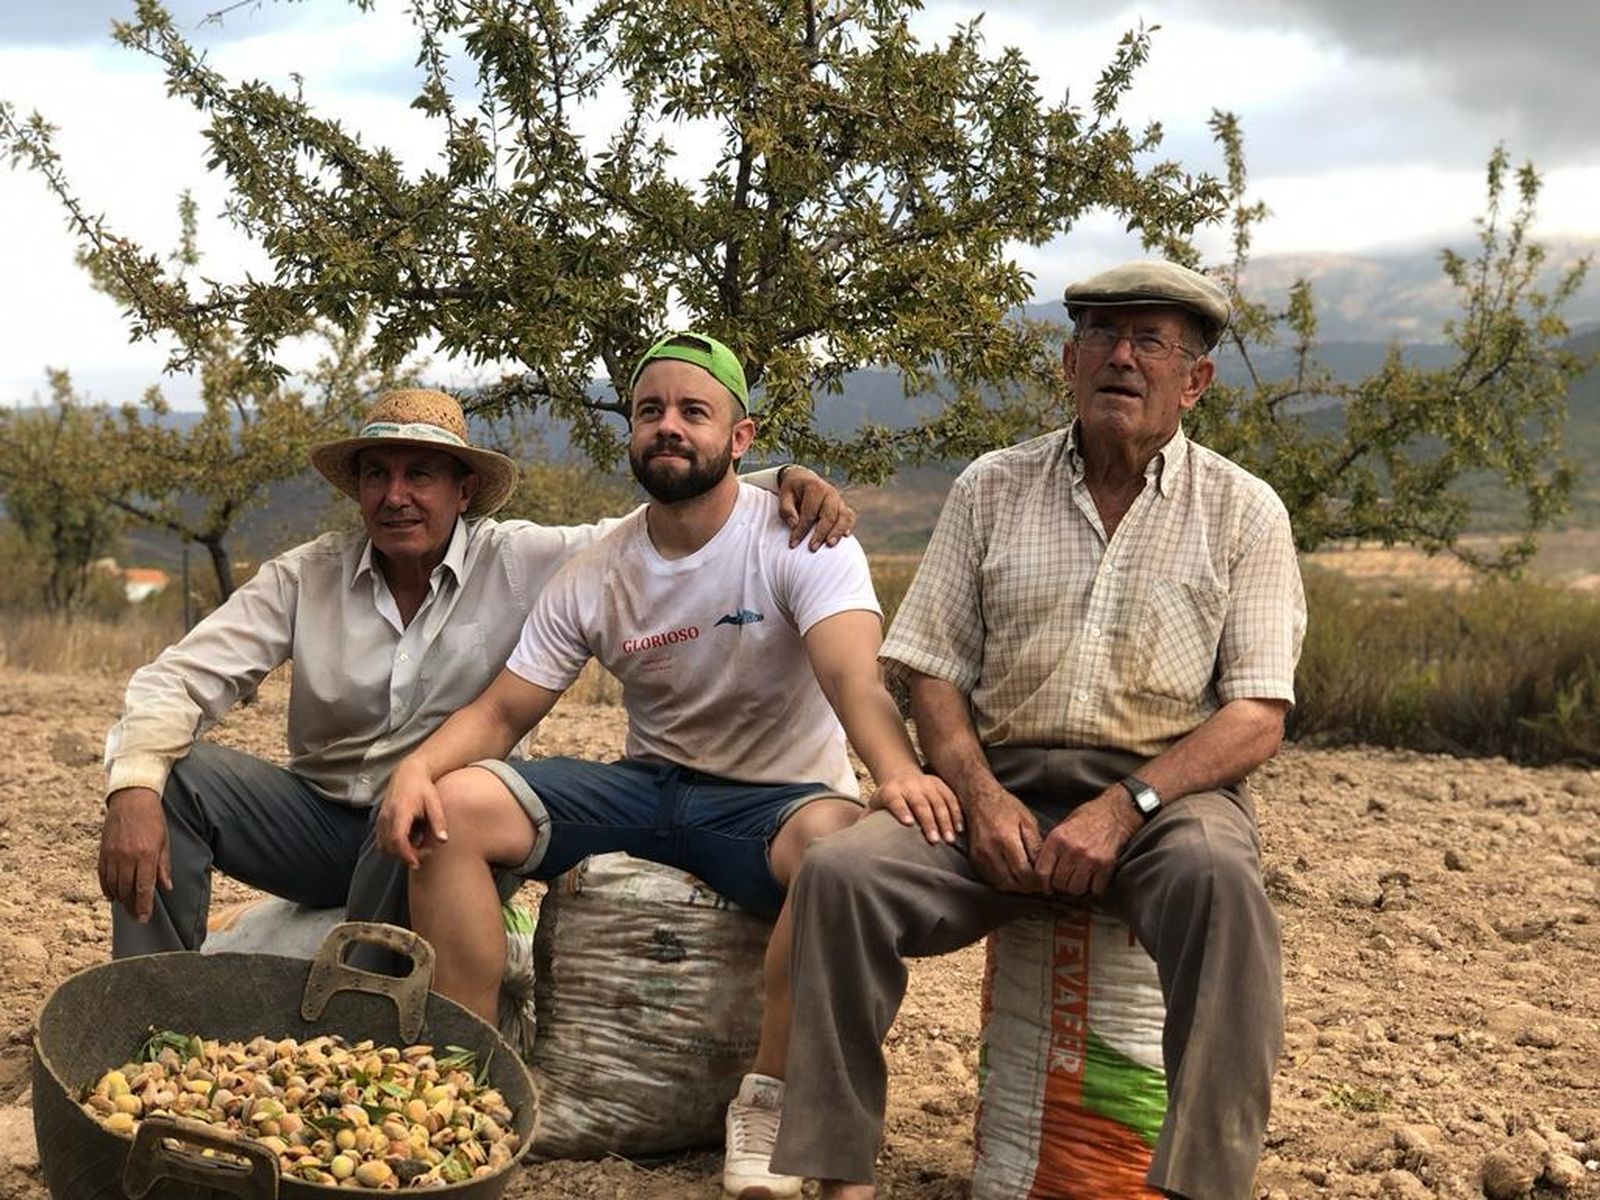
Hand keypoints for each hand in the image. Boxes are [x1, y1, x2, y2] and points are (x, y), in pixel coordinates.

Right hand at [98, 787, 171, 922]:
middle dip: (131, 906)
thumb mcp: (164, 841)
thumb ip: (164, 866)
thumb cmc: (153, 820)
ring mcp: (113, 855)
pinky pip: (103, 876)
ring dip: (120, 899)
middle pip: (127, 890)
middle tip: (136, 917)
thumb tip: (166, 888)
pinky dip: (107, 888)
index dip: (143, 905)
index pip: (144, 887)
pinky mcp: (103, 852)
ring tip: (126, 907)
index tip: (143, 918)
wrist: (132, 800)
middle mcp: (128, 857)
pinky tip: (112, 895)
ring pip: (114, 885)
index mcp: (146, 855)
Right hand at [375, 761, 448, 869]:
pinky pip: (381, 840)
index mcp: (400, 811)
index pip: (397, 839)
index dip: (406, 854)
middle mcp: (387, 816)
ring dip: (398, 852)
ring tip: (417, 845)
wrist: (408, 773)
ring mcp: (381, 818)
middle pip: (389, 846)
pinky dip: (392, 846)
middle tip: (425, 852)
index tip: (417, 863)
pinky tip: (408, 839)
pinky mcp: (380, 820)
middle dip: (405, 856)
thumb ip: (438, 822)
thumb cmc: (423, 788)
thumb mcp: (434, 803)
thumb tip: (443, 840)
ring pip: (383, 845)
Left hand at [777, 467, 856, 549]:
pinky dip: (848, 526)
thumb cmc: (793, 491)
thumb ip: (786, 509)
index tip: (793, 543)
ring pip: (843, 517)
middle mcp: (830, 493)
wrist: (804, 480)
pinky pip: (850, 517)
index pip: (809, 513)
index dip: (801, 529)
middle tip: (812, 548)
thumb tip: (794, 524)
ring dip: (837, 532)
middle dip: (820, 534)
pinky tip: (845, 536)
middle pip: (828, 516)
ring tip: (830, 545)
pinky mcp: (843, 507)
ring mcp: (839, 500)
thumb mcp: (784, 496)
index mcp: (814, 487)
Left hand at [870, 771, 964, 843]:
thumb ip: (865, 820)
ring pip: (938, 802)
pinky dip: (956, 813)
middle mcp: (910, 786)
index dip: (902, 810)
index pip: (896, 800)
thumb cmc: (885, 797)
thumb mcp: (873, 805)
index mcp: (891, 791)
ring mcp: (926, 784)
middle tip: (934, 841)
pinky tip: (959, 829)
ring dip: (945, 821)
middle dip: (928, 822)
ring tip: (949, 840)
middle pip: (920, 803)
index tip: (909, 824)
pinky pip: (950, 798)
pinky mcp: (939, 784)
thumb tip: (854, 842)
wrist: (899, 773)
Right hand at [964, 786, 1042, 892]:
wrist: (979, 799)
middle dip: (1028, 886)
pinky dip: (1004, 881)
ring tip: (1027, 881)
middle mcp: (990, 850)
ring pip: (1001, 884)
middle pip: (1012, 882)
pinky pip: (991, 879)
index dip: (1037, 882)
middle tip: (1038, 884)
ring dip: (1016, 886)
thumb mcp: (1028, 822)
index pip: (1023, 872)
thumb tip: (1044, 868)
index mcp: (1006, 839)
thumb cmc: (1006, 807)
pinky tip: (1013, 875)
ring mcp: (980, 856)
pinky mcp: (974, 858)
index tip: (1045, 883)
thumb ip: (1036, 846)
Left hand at [1032, 789, 1141, 896]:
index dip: (1043, 884)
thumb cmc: (1086, 820)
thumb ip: (1051, 849)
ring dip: (1077, 887)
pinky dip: (1095, 887)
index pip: (1042, 872)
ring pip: (1076, 889)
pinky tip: (1094, 877)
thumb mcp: (1061, 828)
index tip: (1047, 887)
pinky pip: (1095, 889)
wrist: (1114, 813)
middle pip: (1059, 883)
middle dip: (1061, 885)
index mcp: (1057, 839)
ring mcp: (1089, 858)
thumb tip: (1041, 874)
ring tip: (1080, 878)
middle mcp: (1071, 849)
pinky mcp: (1106, 864)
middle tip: (1066, 880)